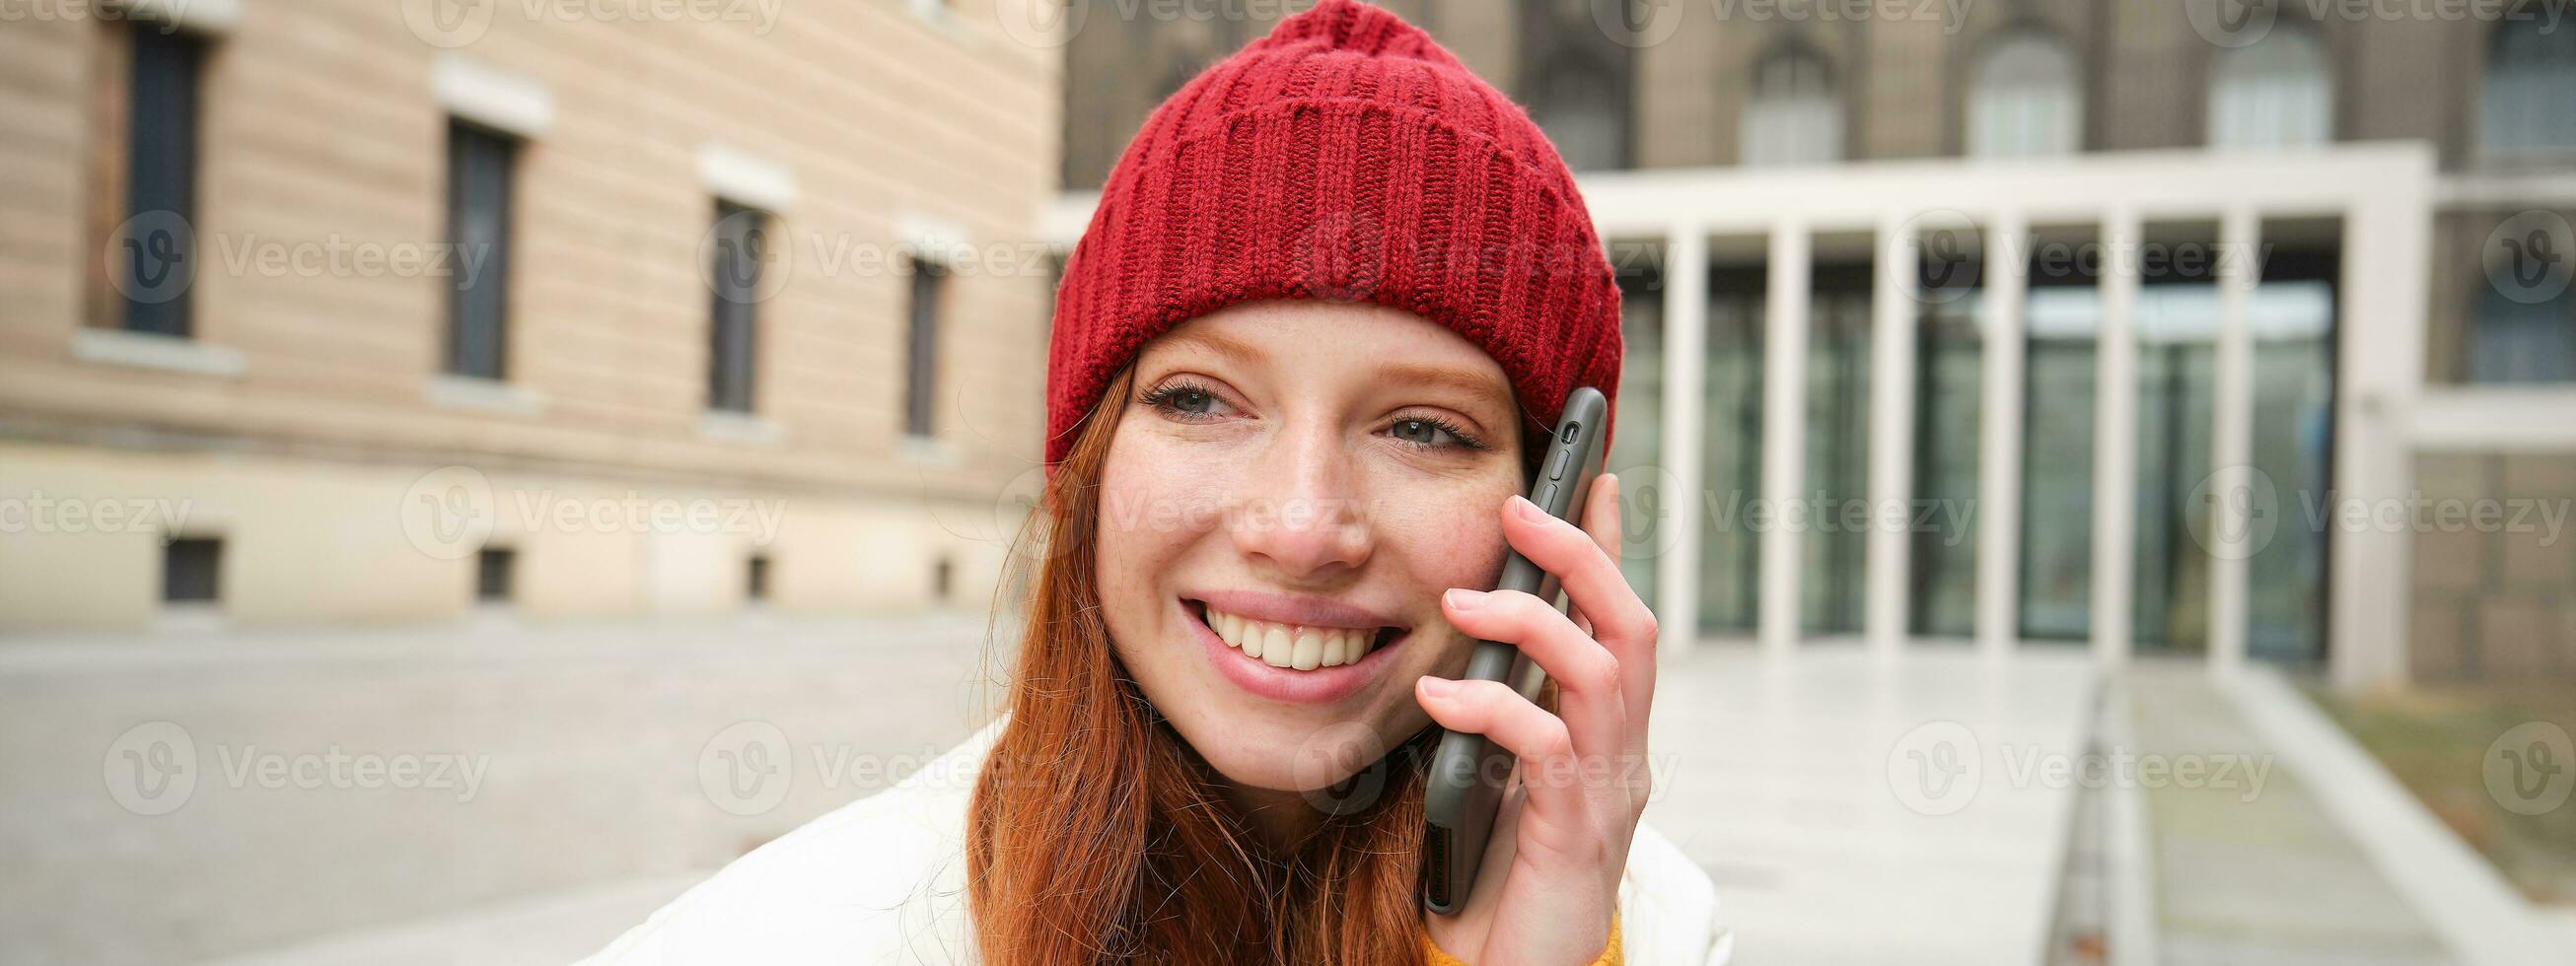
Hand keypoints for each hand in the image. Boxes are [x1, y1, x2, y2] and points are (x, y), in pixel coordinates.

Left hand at [1418, 474, 1657, 964]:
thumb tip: (1454, 651)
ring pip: (1604, 668)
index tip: (1589, 474)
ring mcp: (1610, 790)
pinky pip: (1548, 743)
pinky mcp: (1579, 830)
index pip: (1618, 619)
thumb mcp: (1494, 780)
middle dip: (1582, 554)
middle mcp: (1623, 753)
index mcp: (1604, 734)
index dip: (1609, 545)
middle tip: (1521, 507)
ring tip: (1463, 600)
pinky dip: (1493, 704)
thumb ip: (1491, 718)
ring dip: (1533, 619)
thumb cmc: (1500, 884)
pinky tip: (1439, 697)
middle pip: (1633, 625)